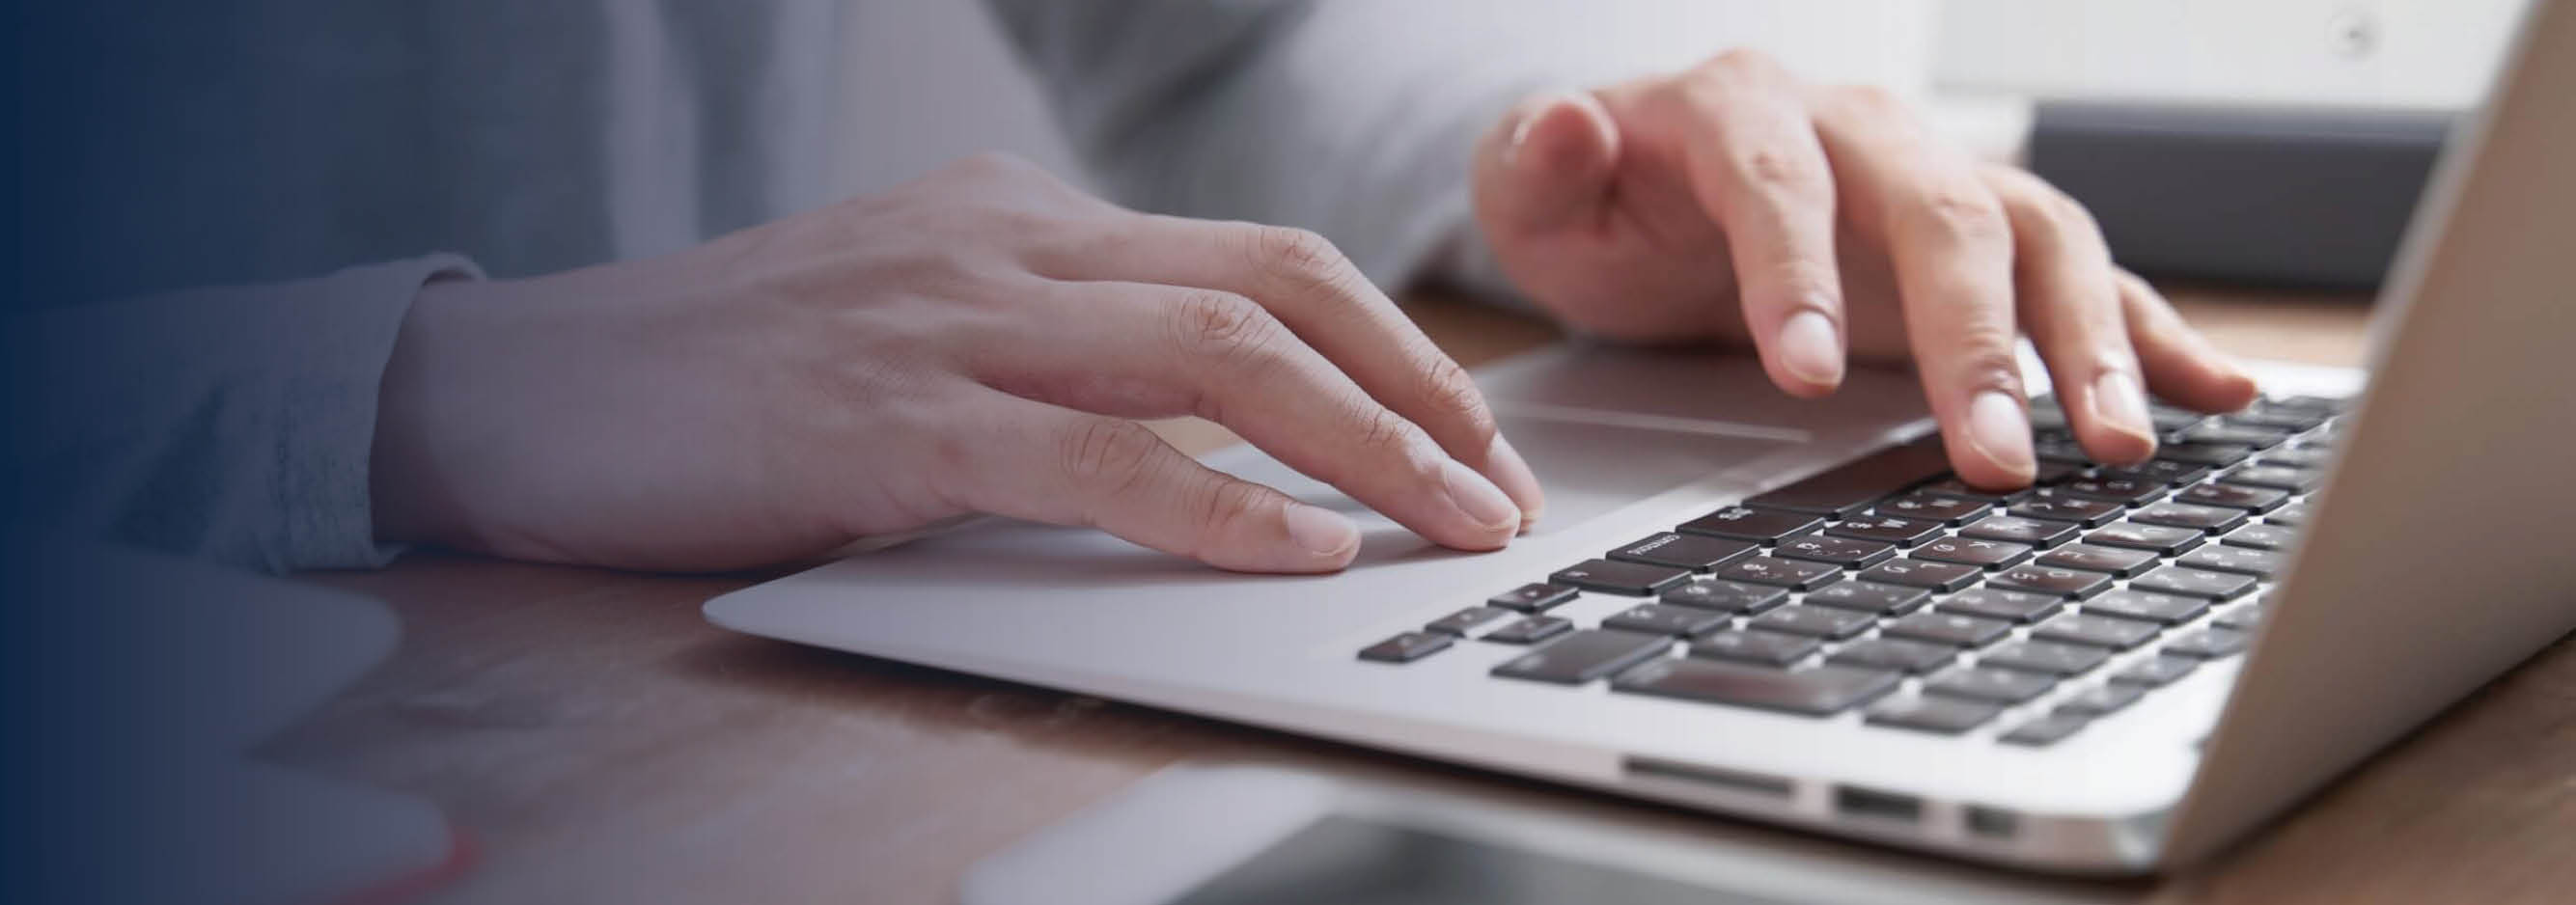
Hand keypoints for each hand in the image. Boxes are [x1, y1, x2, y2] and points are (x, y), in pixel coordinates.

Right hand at [371, 154, 1540, 572]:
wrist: (523, 391)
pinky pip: (1096, 458)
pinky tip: (1297, 554)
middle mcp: (1006, 245)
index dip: (1392, 346)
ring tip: (1453, 523)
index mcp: (1020, 217)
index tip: (1469, 432)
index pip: (1257, 257)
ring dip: (1366, 448)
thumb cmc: (720, 379)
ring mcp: (952, 323)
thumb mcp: (912, 326)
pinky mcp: (892, 420)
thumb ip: (1046, 350)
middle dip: (1420, 392)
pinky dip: (1217, 506)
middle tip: (1501, 487)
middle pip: (1276, 291)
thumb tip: (1202, 431)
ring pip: (1218, 359)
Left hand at [1470, 50, 2258, 487]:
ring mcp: (1938, 184)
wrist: (1647, 195)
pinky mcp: (1986, 248)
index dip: (1797, 270)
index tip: (1805, 374)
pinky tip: (2216, 390)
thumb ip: (1534, 167)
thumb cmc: (1598, 203)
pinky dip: (2153, 330)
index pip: (1781, 180)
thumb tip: (1561, 126)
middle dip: (1973, 337)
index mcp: (1743, 110)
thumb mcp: (1533, 193)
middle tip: (1991, 455)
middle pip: (1941, 211)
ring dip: (2085, 342)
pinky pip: (2088, 278)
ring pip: (2036, 239)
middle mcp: (1863, 132)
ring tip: (2115, 444)